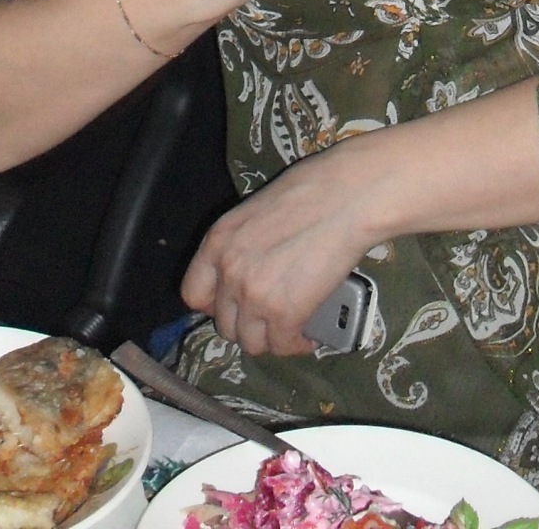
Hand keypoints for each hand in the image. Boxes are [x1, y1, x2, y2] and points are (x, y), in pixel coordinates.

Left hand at [182, 145, 367, 356]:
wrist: (346, 197)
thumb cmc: (310, 192)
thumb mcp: (256, 212)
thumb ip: (241, 245)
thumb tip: (247, 270)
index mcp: (218, 240)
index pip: (193, 294)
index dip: (215, 305)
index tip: (235, 305)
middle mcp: (228, 271)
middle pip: (224, 324)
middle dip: (248, 324)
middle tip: (270, 317)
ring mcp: (254, 295)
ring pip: (250, 343)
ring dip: (271, 339)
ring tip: (289, 328)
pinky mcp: (285, 314)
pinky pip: (282, 346)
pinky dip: (296, 345)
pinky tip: (308, 335)